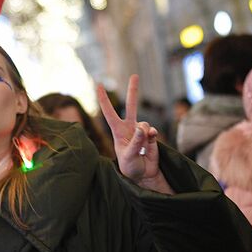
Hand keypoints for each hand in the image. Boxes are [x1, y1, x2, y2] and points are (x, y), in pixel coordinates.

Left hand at [97, 75, 168, 191]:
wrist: (143, 175)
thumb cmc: (130, 167)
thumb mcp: (129, 155)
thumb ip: (136, 141)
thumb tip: (142, 127)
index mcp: (117, 131)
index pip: (109, 112)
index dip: (103, 99)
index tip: (98, 85)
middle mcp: (129, 128)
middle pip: (131, 105)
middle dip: (133, 91)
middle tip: (135, 75)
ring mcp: (141, 131)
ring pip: (145, 123)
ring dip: (145, 133)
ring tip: (142, 145)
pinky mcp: (151, 137)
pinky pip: (153, 131)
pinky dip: (152, 136)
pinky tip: (151, 141)